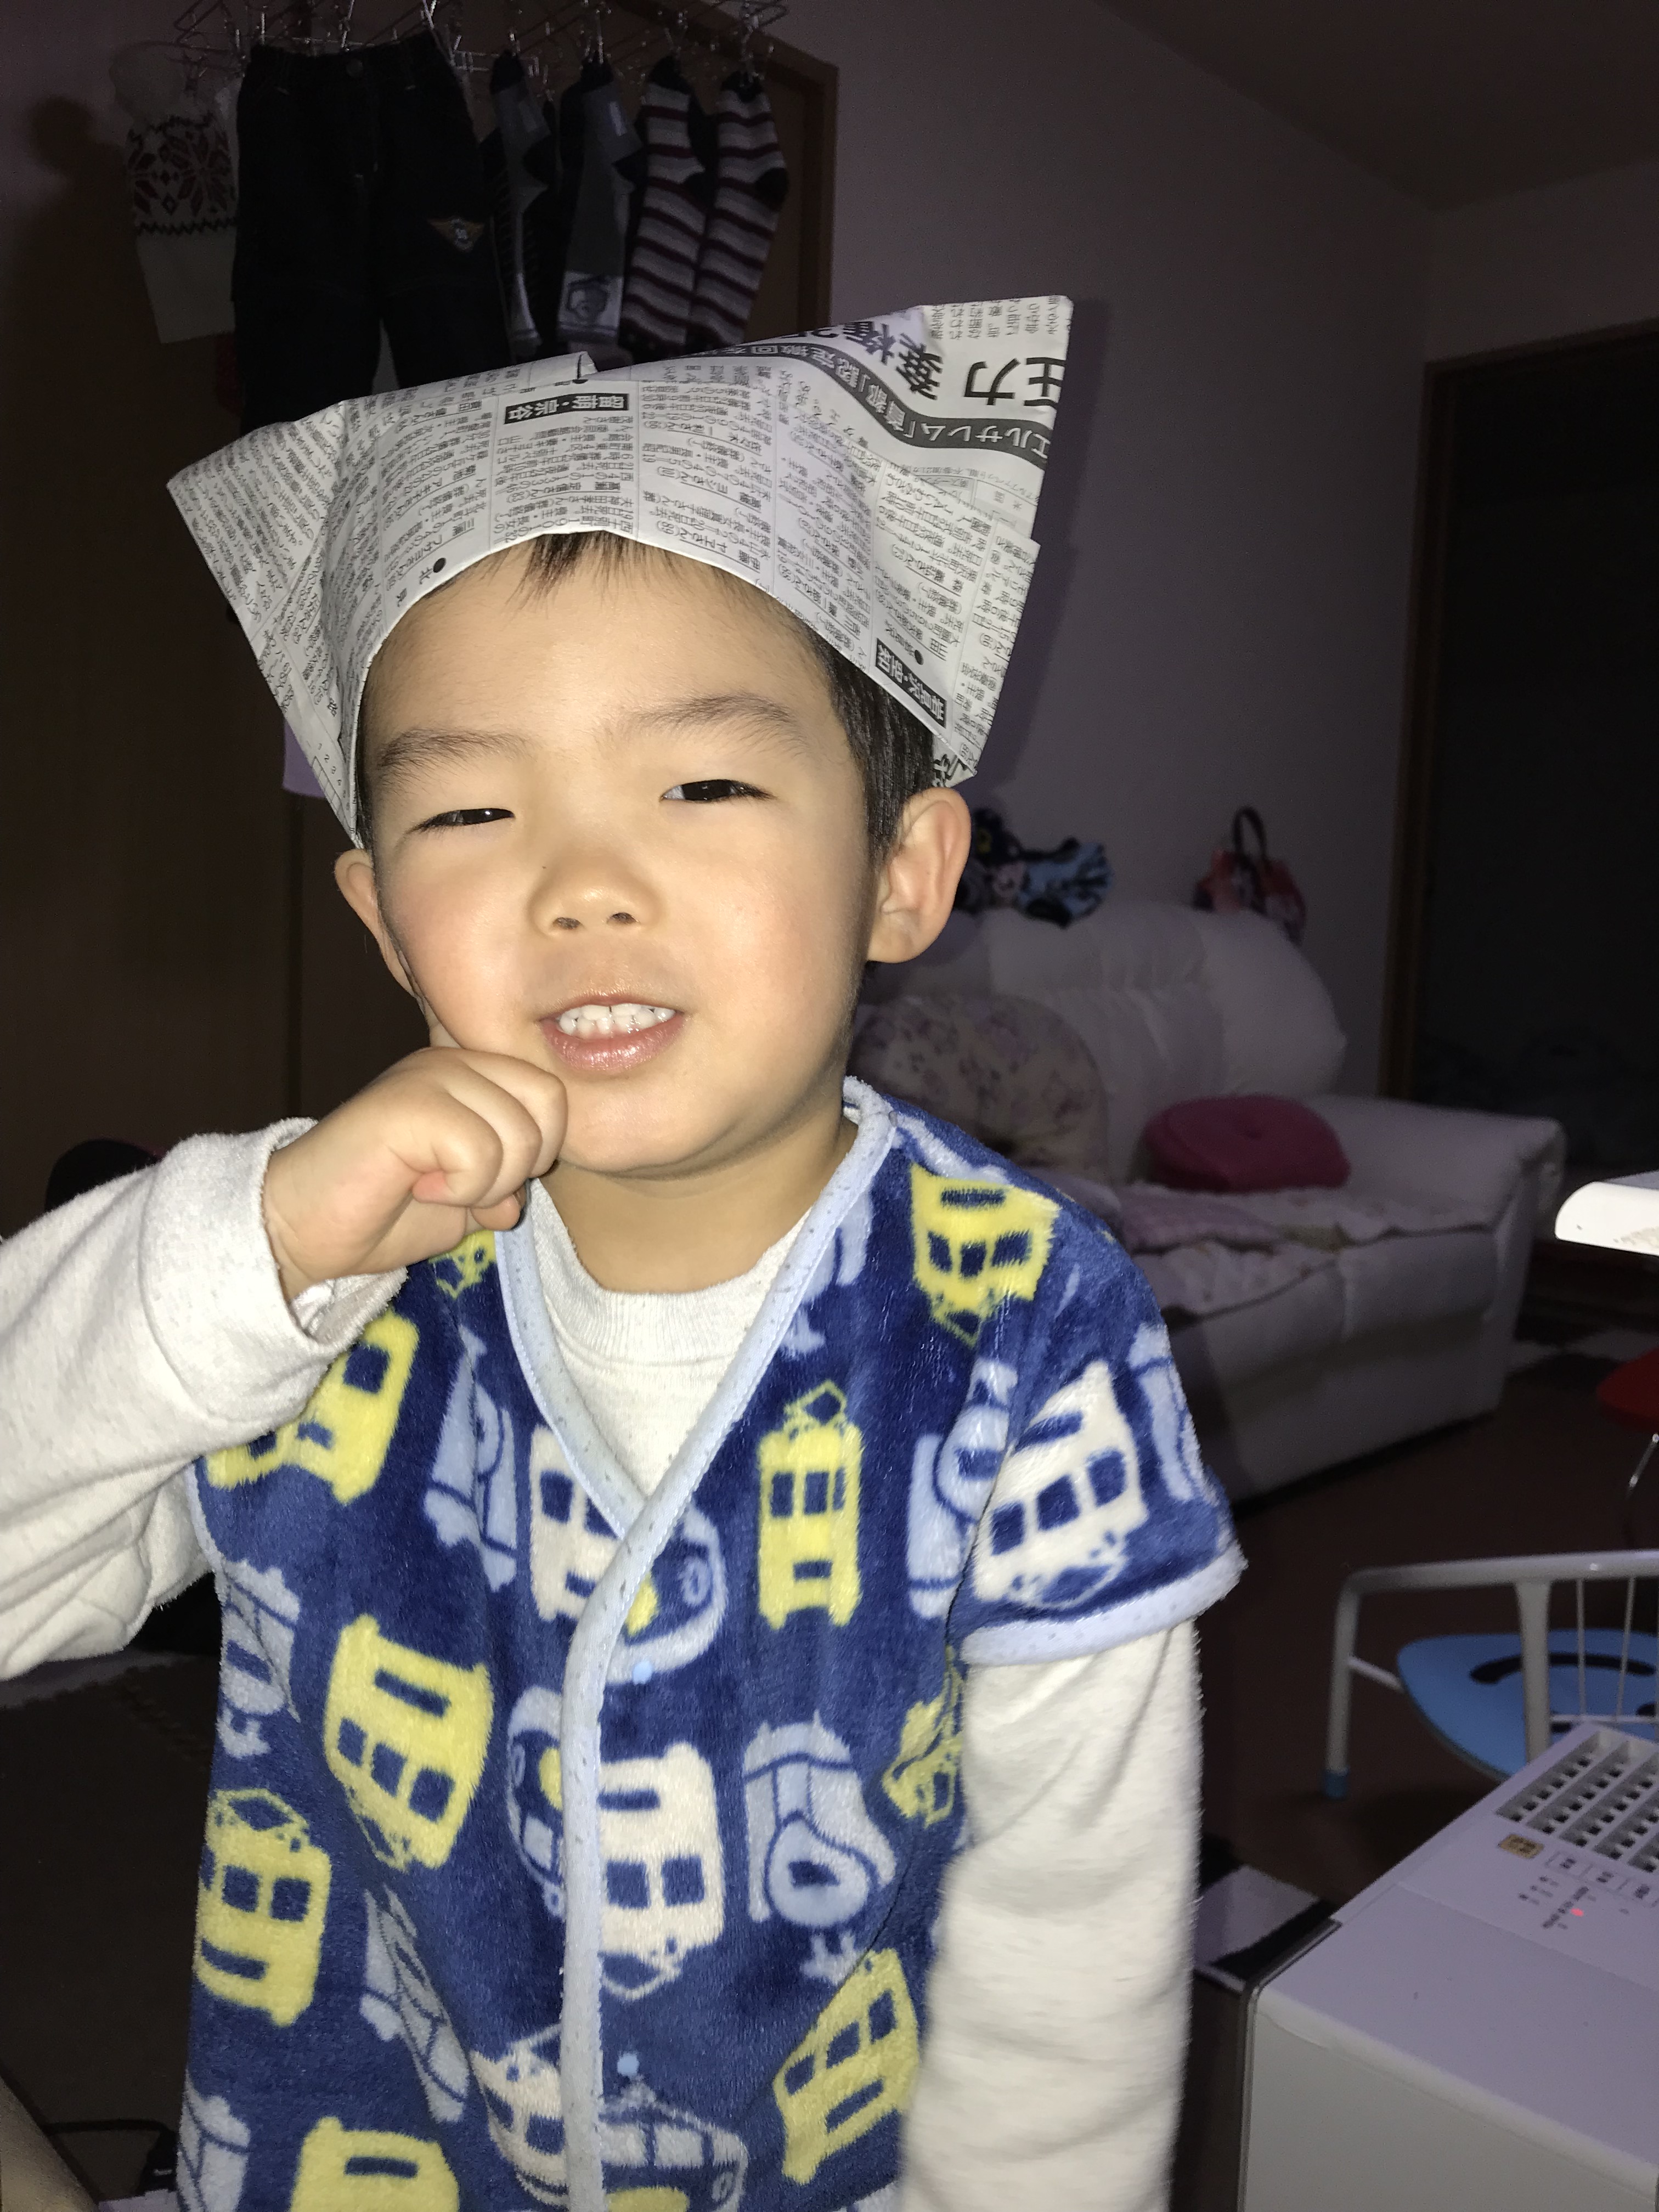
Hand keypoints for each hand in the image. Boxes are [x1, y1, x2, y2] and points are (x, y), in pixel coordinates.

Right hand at [262, 1048, 565, 1299]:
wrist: (303, 1228)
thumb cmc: (381, 1213)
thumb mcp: (465, 1203)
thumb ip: (505, 1186)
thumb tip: (520, 1197)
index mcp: (472, 1072)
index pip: (553, 1095)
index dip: (537, 1152)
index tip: (485, 1180)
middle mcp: (453, 1061)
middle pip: (549, 1105)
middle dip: (520, 1167)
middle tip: (465, 1188)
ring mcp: (428, 1075)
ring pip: (518, 1132)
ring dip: (486, 1185)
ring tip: (435, 1189)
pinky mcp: (406, 1103)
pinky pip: (480, 1152)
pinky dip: (461, 1189)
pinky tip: (418, 1188)